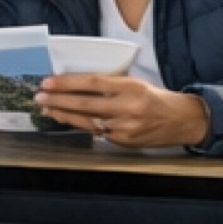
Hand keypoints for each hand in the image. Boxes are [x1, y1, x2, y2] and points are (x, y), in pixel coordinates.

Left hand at [36, 72, 210, 146]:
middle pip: (85, 103)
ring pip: (87, 121)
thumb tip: (78, 83)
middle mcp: (127, 107)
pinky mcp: (123, 141)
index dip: (68, 83)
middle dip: (59, 100)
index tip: (49, 82)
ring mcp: (124, 127)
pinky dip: (80, 125)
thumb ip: (111, 84)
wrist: (182, 121)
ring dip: (64, 115)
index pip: (92, 82)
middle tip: (40, 97)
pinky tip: (67, 120)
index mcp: (131, 87)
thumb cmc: (157, 98)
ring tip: (48, 109)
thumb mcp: (136, 83)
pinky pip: (96, 132)